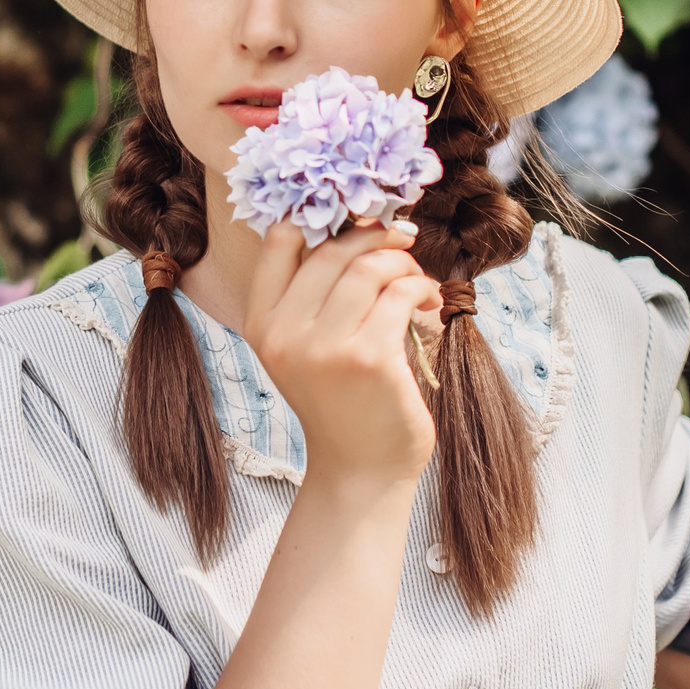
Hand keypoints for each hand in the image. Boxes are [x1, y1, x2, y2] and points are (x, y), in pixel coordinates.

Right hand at [241, 219, 440, 493]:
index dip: (321, 218)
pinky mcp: (370, 358)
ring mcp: (325, 347)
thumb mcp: (305, 348)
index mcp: (261, 323)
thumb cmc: (341, 401)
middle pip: (333, 249)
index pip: (279, 240)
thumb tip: (359, 223)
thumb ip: (312, 296)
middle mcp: (285, 333)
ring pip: (370, 267)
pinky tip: (428, 303)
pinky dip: (421, 289)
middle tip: (403, 240)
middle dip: (375, 235)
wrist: (360, 470)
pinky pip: (400, 295)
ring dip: (403, 263)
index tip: (358, 220)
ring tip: (417, 280)